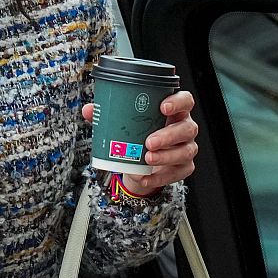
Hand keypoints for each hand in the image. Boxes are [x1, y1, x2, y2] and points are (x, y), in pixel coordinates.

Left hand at [82, 90, 198, 194]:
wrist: (142, 162)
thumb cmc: (139, 134)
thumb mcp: (125, 123)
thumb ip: (108, 115)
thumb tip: (90, 110)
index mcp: (173, 111)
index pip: (185, 101)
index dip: (177, 102)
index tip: (163, 107)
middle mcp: (184, 128)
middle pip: (186, 128)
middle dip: (168, 135)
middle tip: (148, 142)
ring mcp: (186, 148)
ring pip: (186, 151)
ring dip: (166, 156)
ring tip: (147, 159)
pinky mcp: (184, 167)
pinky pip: (178, 173)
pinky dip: (160, 177)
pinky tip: (144, 177)